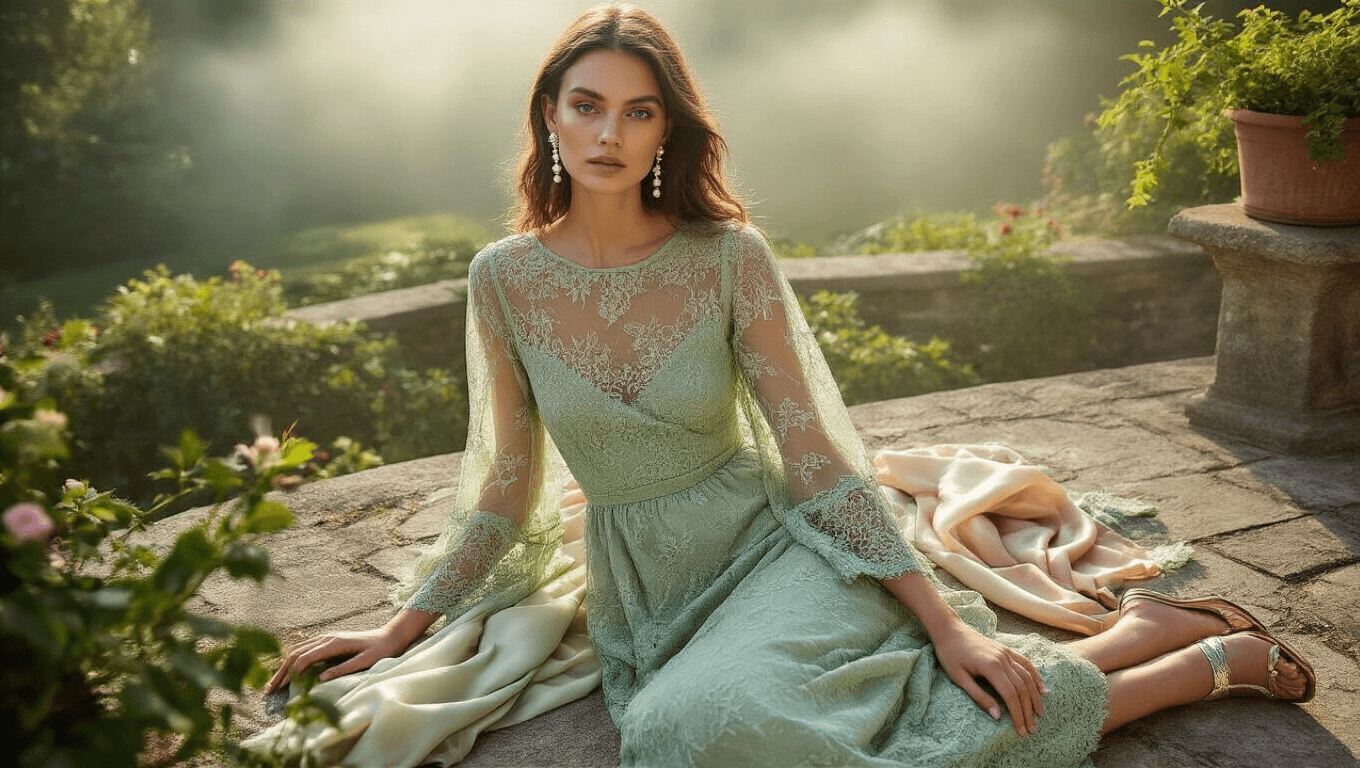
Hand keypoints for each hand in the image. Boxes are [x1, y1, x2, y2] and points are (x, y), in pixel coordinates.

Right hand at [263, 626, 411, 695]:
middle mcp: (327, 638)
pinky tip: (287, 671)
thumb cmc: (381, 649)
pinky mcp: (328, 641)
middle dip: (280, 672)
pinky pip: (304, 649)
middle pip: (295, 654)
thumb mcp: (366, 661)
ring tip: (273, 683)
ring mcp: (326, 638)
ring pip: (297, 650)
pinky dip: (292, 660)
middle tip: (268, 690)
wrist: (391, 635)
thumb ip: (344, 668)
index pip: (304, 658)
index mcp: (334, 643)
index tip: (280, 689)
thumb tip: (321, 679)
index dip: (290, 674)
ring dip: (283, 666)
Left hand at [930, 621, 1045, 736]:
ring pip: (1027, 677)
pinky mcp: (1006, 650)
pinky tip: (1041, 688)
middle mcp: (1003, 659)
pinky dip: (1036, 676)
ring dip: (1035, 697)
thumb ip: (979, 697)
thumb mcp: (959, 678)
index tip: (1021, 731)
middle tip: (1032, 729)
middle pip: (1022, 688)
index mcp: (991, 667)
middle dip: (1028, 711)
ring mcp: (1006, 653)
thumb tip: (997, 716)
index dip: (1017, 714)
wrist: (950, 630)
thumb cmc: (950, 655)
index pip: (1010, 696)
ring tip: (1039, 713)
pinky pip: (1026, 663)